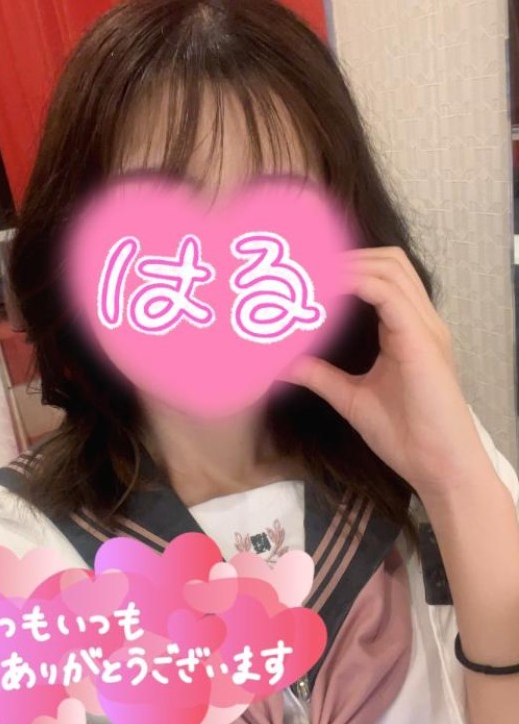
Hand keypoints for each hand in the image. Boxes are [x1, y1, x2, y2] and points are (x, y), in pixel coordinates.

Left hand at [283, 247, 490, 500]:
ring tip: (310, 276)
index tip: (303, 272)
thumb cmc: (405, 436)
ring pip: (390, 268)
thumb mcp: (352, 399)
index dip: (344, 267)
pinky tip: (326, 293)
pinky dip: (355, 284)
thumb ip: (321, 376)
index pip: (381, 277)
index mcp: (408, 331)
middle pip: (389, 261)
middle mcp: (420, 321)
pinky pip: (388, 293)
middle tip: (304, 268)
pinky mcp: (422, 340)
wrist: (438, 466)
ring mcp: (425, 327)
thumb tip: (285, 365)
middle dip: (347, 257)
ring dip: (348, 266)